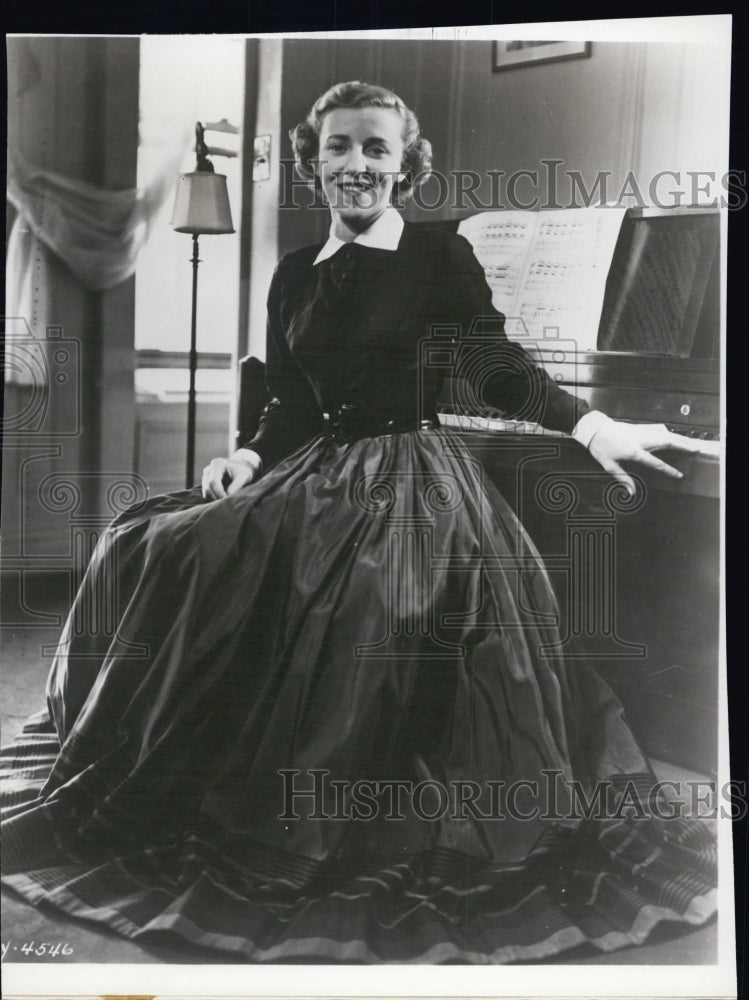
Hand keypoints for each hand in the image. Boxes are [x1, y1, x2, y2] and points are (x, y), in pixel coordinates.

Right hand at [201, 456, 256, 500]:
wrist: (241, 469)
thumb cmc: (243, 471)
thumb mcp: (244, 476)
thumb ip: (237, 485)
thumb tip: (228, 496)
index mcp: (217, 465)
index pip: (213, 482)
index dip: (219, 494)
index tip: (228, 500)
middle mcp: (208, 470)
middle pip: (207, 489)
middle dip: (217, 498)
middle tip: (228, 504)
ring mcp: (205, 477)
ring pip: (206, 493)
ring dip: (215, 500)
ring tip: (227, 502)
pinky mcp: (205, 484)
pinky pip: (207, 495)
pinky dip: (214, 500)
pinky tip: (223, 501)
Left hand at [587, 420, 706, 495]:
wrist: (595, 429)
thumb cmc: (601, 448)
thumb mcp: (609, 465)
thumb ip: (623, 479)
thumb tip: (631, 494)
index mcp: (634, 452)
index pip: (656, 463)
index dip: (669, 470)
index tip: (680, 475)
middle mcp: (642, 440)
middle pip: (668, 442)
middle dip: (683, 446)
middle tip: (697, 450)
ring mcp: (642, 432)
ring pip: (666, 434)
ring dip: (680, 438)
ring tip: (691, 442)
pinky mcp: (640, 427)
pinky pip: (658, 429)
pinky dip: (668, 432)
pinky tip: (672, 435)